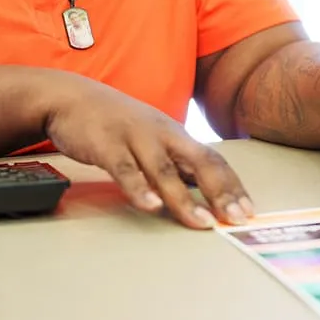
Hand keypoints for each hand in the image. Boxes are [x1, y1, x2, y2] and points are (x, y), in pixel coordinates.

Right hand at [45, 77, 252, 229]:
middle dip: (220, 191)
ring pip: (164, 169)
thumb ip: (174, 162)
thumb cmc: (116, 122)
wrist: (71, 97)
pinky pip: (124, 169)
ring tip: (201, 222)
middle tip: (236, 219)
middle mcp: (161, 133)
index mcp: (174, 133)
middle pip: (198, 161)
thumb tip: (202, 191)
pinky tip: (151, 206)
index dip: (232, 184)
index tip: (247, 209)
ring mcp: (134, 137)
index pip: (212, 158)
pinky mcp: (106, 145)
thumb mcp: (152, 137)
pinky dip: (139, 189)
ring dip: (184, 198)